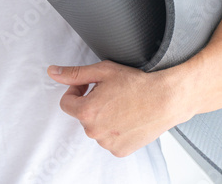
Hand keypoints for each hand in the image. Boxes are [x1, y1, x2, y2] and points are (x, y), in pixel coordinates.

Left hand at [47, 60, 189, 156]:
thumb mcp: (102, 71)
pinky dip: (114, 130)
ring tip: (121, 106)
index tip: (88, 86)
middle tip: (110, 94)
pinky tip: (127, 118)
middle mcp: (95, 131)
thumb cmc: (138, 84)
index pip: (66, 102)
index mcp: (87, 112)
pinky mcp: (121, 151)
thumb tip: (53, 72)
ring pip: (96, 128)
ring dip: (103, 117)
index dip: (76, 90)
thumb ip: (74, 73)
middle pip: (82, 115)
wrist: (168, 99)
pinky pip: (109, 139)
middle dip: (91, 103)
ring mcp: (108, 143)